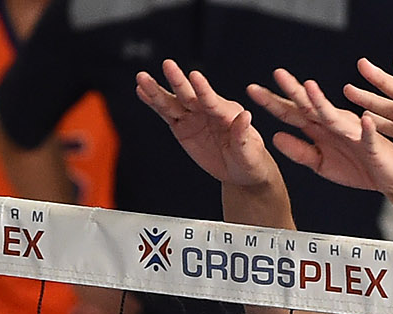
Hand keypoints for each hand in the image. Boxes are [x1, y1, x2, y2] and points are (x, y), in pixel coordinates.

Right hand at [136, 59, 280, 190]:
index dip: (203, 89)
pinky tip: (141, 91)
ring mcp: (193, 117)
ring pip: (173, 102)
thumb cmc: (251, 160)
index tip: (195, 76)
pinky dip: (153, 102)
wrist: (240, 170)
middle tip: (168, 65)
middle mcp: (208, 110)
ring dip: (157, 91)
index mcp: (227, 113)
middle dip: (178, 81)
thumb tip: (245, 116)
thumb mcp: (251, 152)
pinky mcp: (182, 127)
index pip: (213, 101)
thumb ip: (244, 136)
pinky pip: (166, 114)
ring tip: (141, 78)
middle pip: (190, 95)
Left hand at [249, 68, 392, 197]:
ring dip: (324, 103)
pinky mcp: (372, 144)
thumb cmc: (358, 167)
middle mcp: (335, 123)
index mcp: (321, 127)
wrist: (391, 176)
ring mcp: (353, 131)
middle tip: (277, 75)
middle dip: (294, 91)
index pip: (293, 112)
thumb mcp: (320, 164)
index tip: (252, 91)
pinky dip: (367, 129)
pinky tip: (365, 121)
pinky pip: (369, 136)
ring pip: (335, 116)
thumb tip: (274, 136)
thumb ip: (299, 151)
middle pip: (310, 106)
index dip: (273, 102)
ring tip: (311, 90)